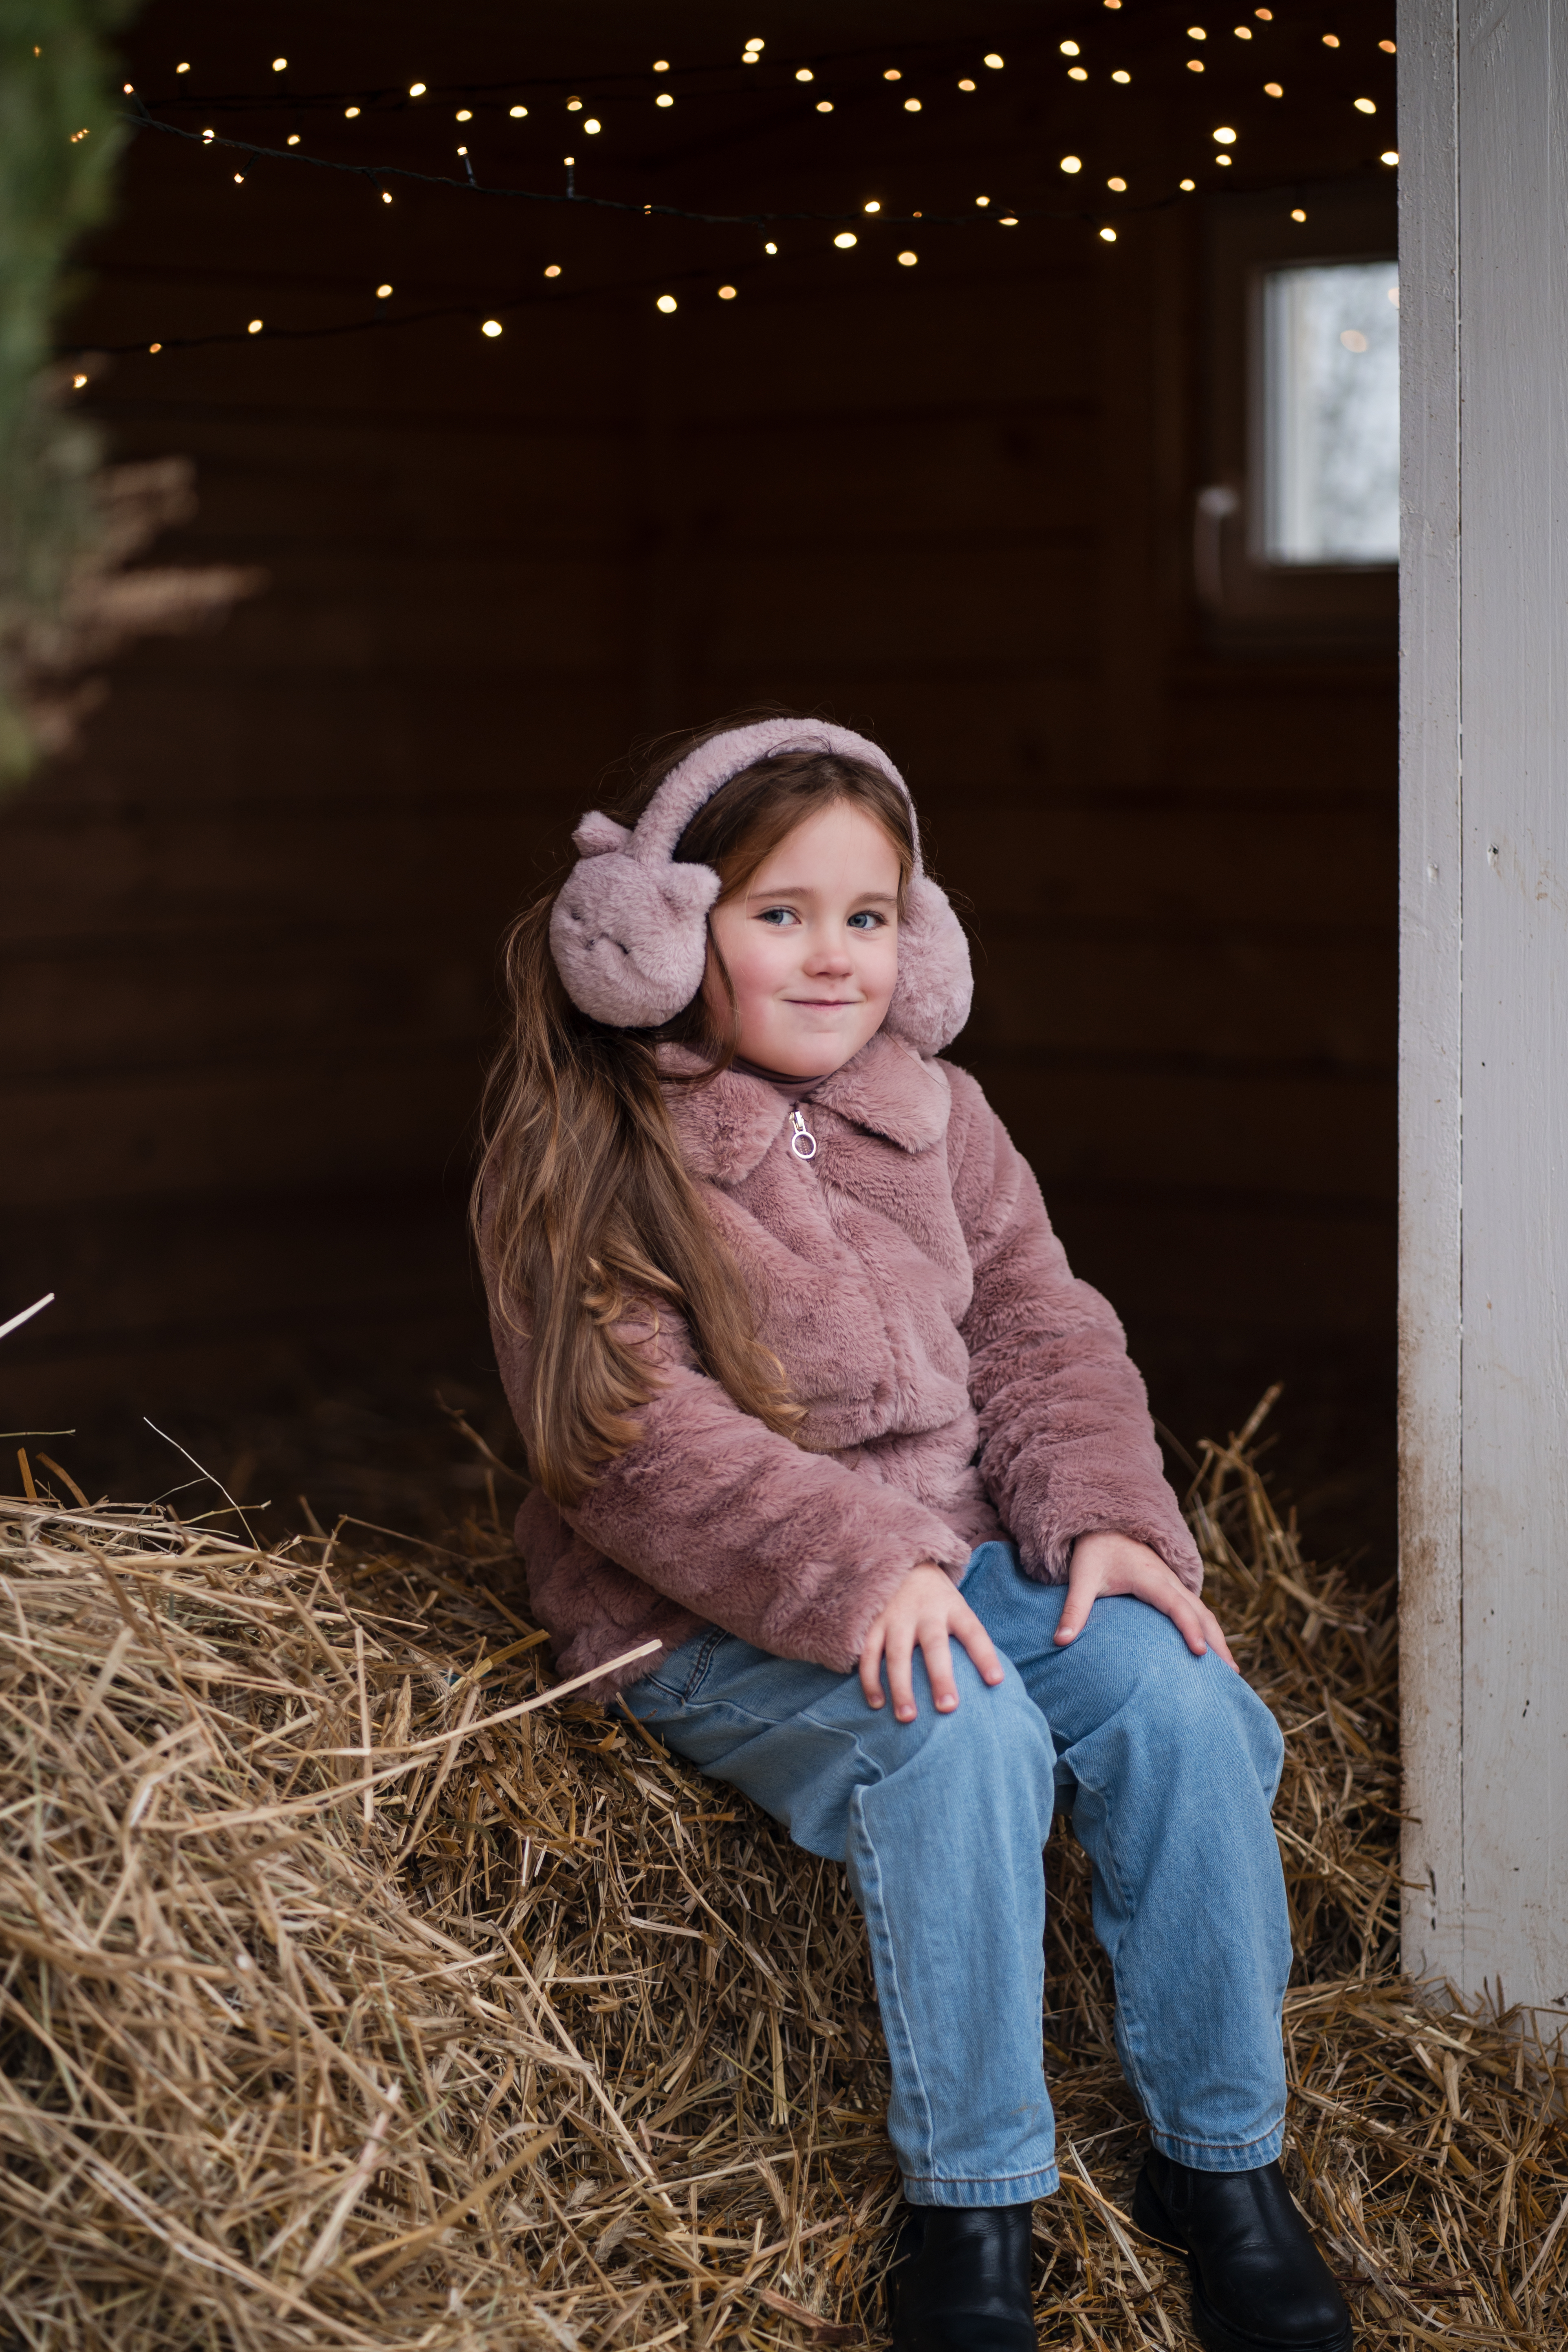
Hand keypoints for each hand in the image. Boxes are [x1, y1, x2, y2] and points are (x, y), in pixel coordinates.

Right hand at [859, 1564, 1005, 1721]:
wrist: (902, 1564)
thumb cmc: (938, 1600)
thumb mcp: (957, 1607)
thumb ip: (967, 1638)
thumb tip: (992, 1682)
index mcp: (953, 1608)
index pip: (973, 1632)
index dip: (985, 1656)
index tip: (996, 1681)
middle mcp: (926, 1612)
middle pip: (935, 1646)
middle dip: (941, 1677)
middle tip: (948, 1708)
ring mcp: (897, 1617)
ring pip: (898, 1654)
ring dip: (901, 1687)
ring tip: (908, 1717)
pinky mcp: (873, 1623)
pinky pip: (870, 1654)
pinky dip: (870, 1679)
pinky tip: (877, 1703)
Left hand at [1056, 1531, 1237, 1669]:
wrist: (1104, 1525)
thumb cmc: (1094, 1552)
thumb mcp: (1081, 1578)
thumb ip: (1074, 1609)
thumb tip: (1059, 1642)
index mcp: (1150, 1577)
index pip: (1176, 1605)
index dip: (1189, 1628)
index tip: (1200, 1653)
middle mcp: (1168, 1580)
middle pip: (1200, 1611)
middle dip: (1217, 1641)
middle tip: (1231, 1673)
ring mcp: (1174, 1582)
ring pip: (1203, 1611)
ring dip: (1218, 1637)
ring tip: (1231, 1670)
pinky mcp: (1172, 1587)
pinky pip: (1196, 1608)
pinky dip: (1208, 1628)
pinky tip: (1213, 1651)